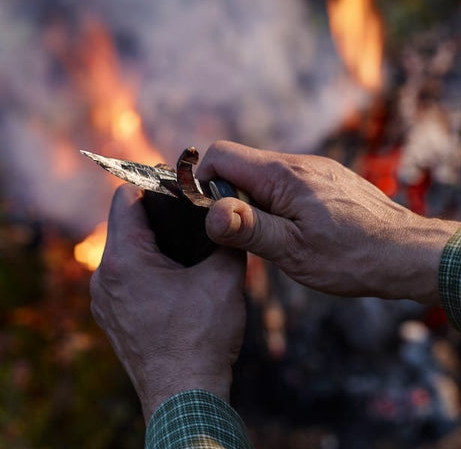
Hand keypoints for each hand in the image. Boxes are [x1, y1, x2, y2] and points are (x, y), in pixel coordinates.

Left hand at [90, 185, 245, 421]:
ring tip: (183, 250)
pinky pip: (123, 278)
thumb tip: (233, 217)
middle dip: (157, 217)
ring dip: (150, 245)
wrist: (184, 396)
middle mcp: (104, 277)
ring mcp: (104, 301)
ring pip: (124, 253)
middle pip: (125, 226)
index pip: (127, 199)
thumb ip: (228, 240)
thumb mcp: (224, 280)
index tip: (177, 189)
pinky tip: (172, 280)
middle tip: (189, 217)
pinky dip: (144, 270)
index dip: (153, 186)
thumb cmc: (201, 339)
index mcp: (125, 260)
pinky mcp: (111, 318)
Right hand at [197, 141, 460, 304]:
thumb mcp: (292, 250)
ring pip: (264, 175)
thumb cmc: (352, 256)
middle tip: (246, 234)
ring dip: (256, 201)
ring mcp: (314, 169)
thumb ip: (248, 227)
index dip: (204, 181)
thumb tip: (209, 212)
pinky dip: (278, 202)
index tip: (211, 213)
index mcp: (282, 175)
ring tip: (275, 236)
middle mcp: (297, 162)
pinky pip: (287, 182)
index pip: (221, 155)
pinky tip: (297, 228)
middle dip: (231, 196)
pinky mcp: (326, 179)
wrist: (407, 252)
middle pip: (241, 165)